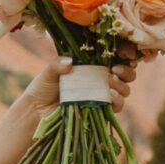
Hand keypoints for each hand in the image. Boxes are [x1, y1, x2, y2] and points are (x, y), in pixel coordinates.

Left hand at [21, 51, 138, 116]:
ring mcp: (102, 96)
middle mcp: (101, 80)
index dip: (125, 54)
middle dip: (127, 71)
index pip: (116, 57)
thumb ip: (56, 64)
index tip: (123, 52)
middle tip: (115, 70)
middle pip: (126, 74)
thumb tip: (69, 62)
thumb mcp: (49, 72)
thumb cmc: (43, 88)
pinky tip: (110, 96)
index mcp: (93, 66)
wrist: (37, 111)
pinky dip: (117, 101)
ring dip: (122, 85)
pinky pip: (117, 107)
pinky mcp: (101, 111)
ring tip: (110, 82)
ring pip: (124, 90)